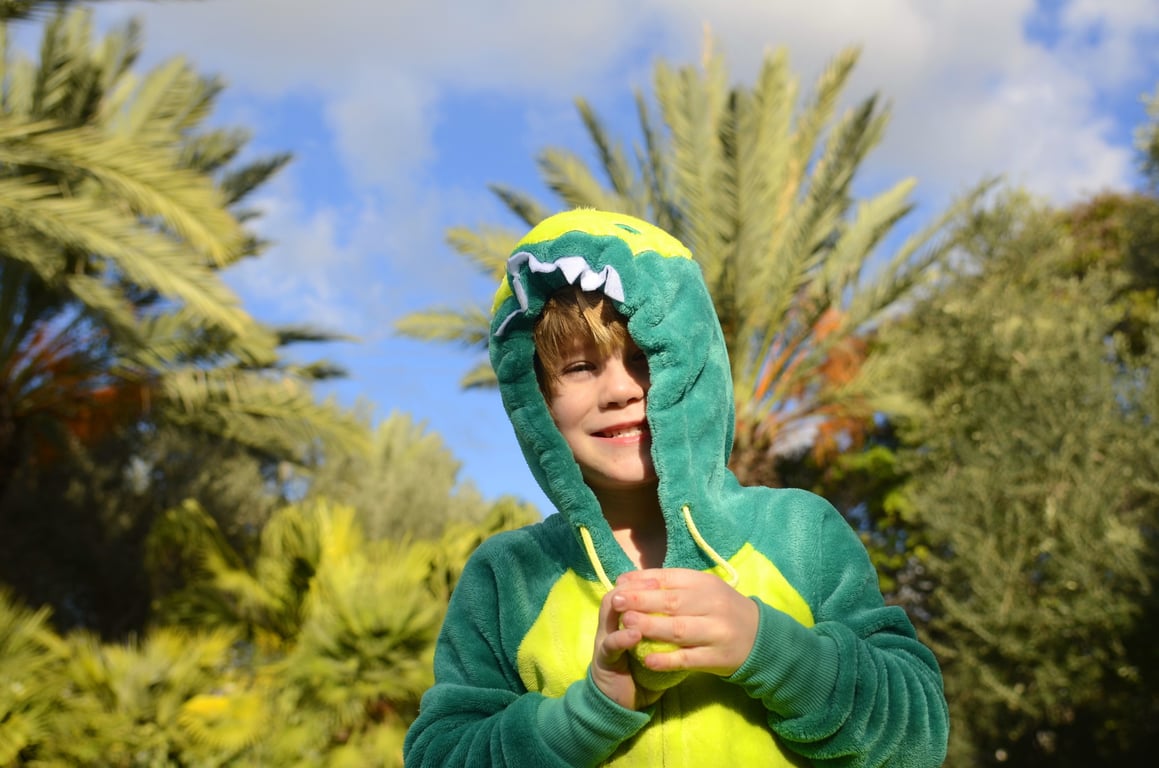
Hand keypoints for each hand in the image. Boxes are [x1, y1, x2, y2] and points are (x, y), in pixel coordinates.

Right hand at [590, 577, 664, 709]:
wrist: (622, 701)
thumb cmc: (644, 670)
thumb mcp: (658, 645)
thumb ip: (666, 626)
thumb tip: (691, 608)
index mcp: (624, 617)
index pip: (630, 589)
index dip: (643, 579)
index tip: (662, 576)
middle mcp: (610, 624)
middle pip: (617, 594)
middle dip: (634, 586)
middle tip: (652, 583)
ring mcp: (604, 640)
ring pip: (608, 614)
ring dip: (626, 606)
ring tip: (642, 602)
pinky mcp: (602, 660)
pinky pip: (610, 645)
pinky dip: (622, 638)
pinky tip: (635, 635)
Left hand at [612, 568, 758, 677]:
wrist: (759, 636)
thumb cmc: (720, 608)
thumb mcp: (701, 589)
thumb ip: (668, 584)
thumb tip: (627, 580)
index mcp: (705, 584)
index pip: (670, 578)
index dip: (642, 581)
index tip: (618, 585)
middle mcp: (712, 605)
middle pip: (672, 602)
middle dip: (641, 601)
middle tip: (616, 602)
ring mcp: (716, 632)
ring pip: (679, 629)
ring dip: (650, 627)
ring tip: (626, 625)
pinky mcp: (717, 657)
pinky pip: (689, 659)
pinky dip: (667, 659)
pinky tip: (647, 659)